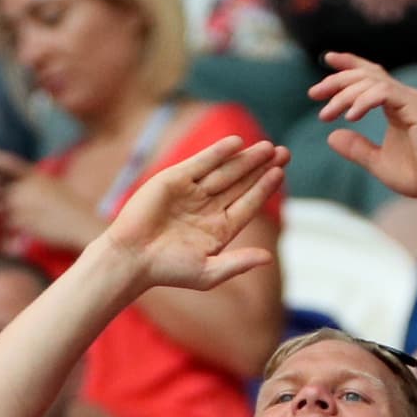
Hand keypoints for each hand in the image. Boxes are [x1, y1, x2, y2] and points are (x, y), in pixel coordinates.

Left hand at [0, 147, 104, 254]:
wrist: (84, 225)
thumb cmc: (72, 210)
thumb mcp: (54, 188)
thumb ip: (35, 185)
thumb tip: (19, 185)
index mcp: (36, 175)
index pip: (8, 162)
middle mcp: (28, 186)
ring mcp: (25, 203)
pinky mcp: (24, 221)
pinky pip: (6, 223)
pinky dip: (2, 228)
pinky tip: (0, 234)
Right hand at [103, 134, 286, 293]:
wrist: (132, 258)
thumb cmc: (168, 271)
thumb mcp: (208, 273)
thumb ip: (238, 264)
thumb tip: (268, 259)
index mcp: (218, 230)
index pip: (247, 205)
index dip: (264, 189)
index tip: (280, 174)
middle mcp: (207, 208)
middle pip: (240, 184)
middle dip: (261, 168)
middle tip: (284, 153)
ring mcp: (192, 192)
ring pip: (225, 171)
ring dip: (246, 159)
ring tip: (268, 147)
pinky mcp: (175, 179)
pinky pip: (201, 162)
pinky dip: (218, 153)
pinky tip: (237, 144)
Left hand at [309, 53, 416, 208]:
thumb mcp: (378, 162)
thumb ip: (357, 148)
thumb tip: (331, 137)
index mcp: (395, 104)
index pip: (369, 76)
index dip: (348, 65)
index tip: (326, 61)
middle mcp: (403, 96)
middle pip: (366, 74)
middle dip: (337, 80)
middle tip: (313, 94)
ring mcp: (411, 99)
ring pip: (372, 82)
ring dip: (345, 95)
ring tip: (326, 113)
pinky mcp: (416, 107)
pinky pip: (384, 93)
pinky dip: (365, 101)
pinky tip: (350, 115)